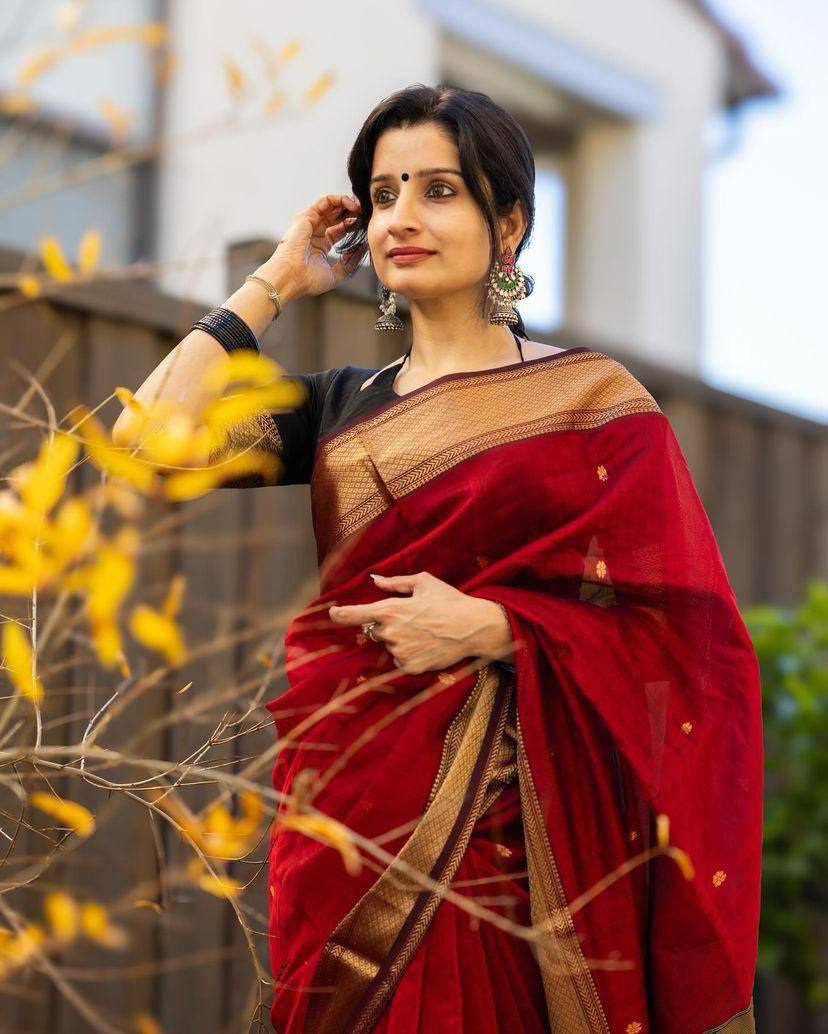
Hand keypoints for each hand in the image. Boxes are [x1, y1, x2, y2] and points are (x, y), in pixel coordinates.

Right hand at [263, 193, 367, 299]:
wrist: (290, 277)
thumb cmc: (308, 280)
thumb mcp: (335, 275)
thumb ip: (349, 263)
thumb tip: (362, 250)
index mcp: (320, 245)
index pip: (340, 229)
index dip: (354, 226)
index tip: (366, 227)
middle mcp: (315, 232)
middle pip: (337, 216)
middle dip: (352, 213)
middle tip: (366, 214)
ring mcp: (310, 223)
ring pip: (332, 206)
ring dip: (348, 204)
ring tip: (361, 208)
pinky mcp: (307, 216)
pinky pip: (326, 201)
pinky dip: (340, 200)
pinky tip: (352, 206)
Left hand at [327, 571, 511, 674]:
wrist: (473, 627)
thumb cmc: (449, 601)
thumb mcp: (424, 582)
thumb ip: (395, 582)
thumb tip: (375, 580)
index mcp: (389, 609)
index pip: (354, 614)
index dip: (340, 614)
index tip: (332, 613)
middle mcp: (390, 632)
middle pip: (375, 630)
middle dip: (387, 625)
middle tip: (412, 619)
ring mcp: (399, 651)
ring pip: (389, 646)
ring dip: (399, 640)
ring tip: (424, 632)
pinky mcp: (410, 667)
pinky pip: (400, 660)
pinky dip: (409, 654)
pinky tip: (426, 645)